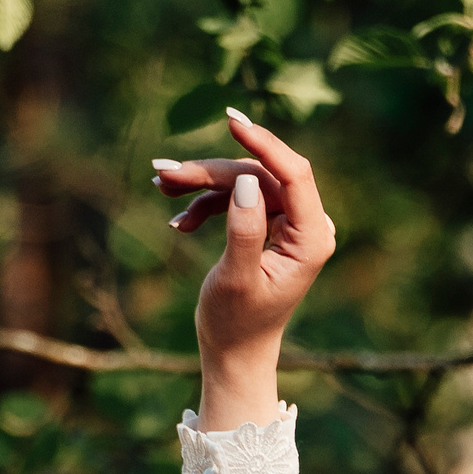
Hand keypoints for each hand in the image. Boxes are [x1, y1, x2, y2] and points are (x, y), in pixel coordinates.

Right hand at [153, 108, 336, 431]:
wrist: (234, 353)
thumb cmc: (235, 324)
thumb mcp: (235, 279)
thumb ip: (243, 230)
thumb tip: (248, 181)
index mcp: (312, 239)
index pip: (293, 174)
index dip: (263, 143)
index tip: (231, 120)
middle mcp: (307, 227)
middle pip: (259, 176)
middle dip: (211, 173)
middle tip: (163, 173)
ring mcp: (289, 226)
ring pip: (244, 183)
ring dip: (202, 185)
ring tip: (161, 186)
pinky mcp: (269, 227)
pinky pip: (237, 199)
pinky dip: (206, 205)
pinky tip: (179, 222)